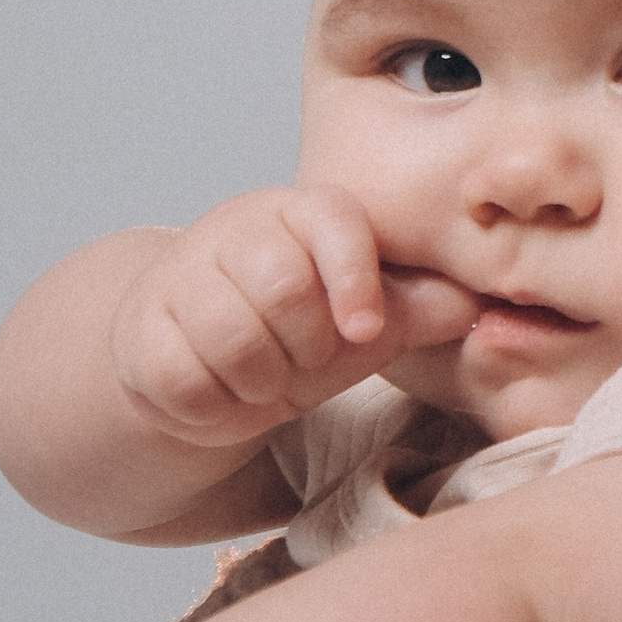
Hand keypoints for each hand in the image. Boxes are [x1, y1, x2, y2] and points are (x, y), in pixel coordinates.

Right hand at [106, 187, 481, 459]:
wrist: (200, 357)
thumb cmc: (300, 330)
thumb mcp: (365, 319)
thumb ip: (420, 307)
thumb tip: (479, 303)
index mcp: (303, 214)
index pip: (332, 221)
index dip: (353, 278)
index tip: (364, 329)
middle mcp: (237, 229)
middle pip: (284, 289)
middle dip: (308, 348)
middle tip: (307, 362)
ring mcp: (182, 277)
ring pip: (236, 339)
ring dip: (264, 382)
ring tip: (269, 379)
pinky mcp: (142, 333)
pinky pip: (190, 381)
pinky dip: (217, 407)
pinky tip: (224, 394)